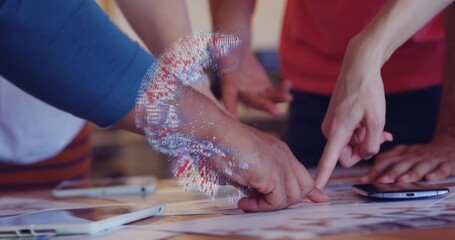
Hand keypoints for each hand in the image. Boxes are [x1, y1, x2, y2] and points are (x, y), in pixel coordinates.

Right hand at [219, 49, 292, 117]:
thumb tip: (215, 43)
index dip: (230, 107)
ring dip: (278, 99)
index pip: (228, 97)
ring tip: (289, 98)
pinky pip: (274, 91)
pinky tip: (288, 84)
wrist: (234, 52)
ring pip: (268, 98)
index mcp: (229, 85)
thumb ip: (218, 48)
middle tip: (276, 112)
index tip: (234, 119)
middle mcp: (242, 92)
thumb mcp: (219, 48)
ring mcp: (255, 91)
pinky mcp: (264, 88)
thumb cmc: (223, 50)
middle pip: (254, 102)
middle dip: (265, 107)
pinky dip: (282, 89)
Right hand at [221, 122, 329, 211]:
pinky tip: (244, 202)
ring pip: (292, 198)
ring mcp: (281, 164)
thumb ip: (255, 178)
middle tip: (259, 202)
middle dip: (287, 201)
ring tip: (247, 202)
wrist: (218, 132)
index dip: (313, 191)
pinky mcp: (273, 174)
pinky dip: (260, 207)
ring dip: (269, 206)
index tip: (321, 200)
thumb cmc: (223, 145)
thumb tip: (253, 197)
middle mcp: (285, 157)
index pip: (304, 174)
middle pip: (304, 187)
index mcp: (280, 152)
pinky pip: (277, 201)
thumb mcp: (244, 162)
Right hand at [315, 41, 392, 188]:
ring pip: (349, 144)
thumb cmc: (367, 90)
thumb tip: (365, 154)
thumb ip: (372, 143)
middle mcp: (329, 130)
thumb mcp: (377, 119)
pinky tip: (374, 124)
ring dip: (364, 138)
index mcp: (337, 131)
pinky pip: (347, 135)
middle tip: (381, 135)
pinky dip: (361, 132)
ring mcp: (331, 124)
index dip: (322, 176)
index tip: (315, 190)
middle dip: (363, 149)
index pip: (328, 160)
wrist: (358, 65)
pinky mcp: (334, 119)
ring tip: (380, 126)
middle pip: (345, 155)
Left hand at [360, 134, 454, 182]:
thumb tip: (368, 175)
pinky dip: (436, 173)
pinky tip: (430, 178)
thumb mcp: (404, 153)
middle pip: (401, 164)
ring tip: (401, 181)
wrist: (449, 144)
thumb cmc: (422, 153)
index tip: (364, 180)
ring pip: (420, 166)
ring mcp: (431, 159)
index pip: (386, 160)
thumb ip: (388, 162)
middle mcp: (415, 155)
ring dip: (410, 174)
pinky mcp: (447, 163)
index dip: (375, 170)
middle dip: (390, 173)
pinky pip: (442, 168)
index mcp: (403, 153)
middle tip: (381, 181)